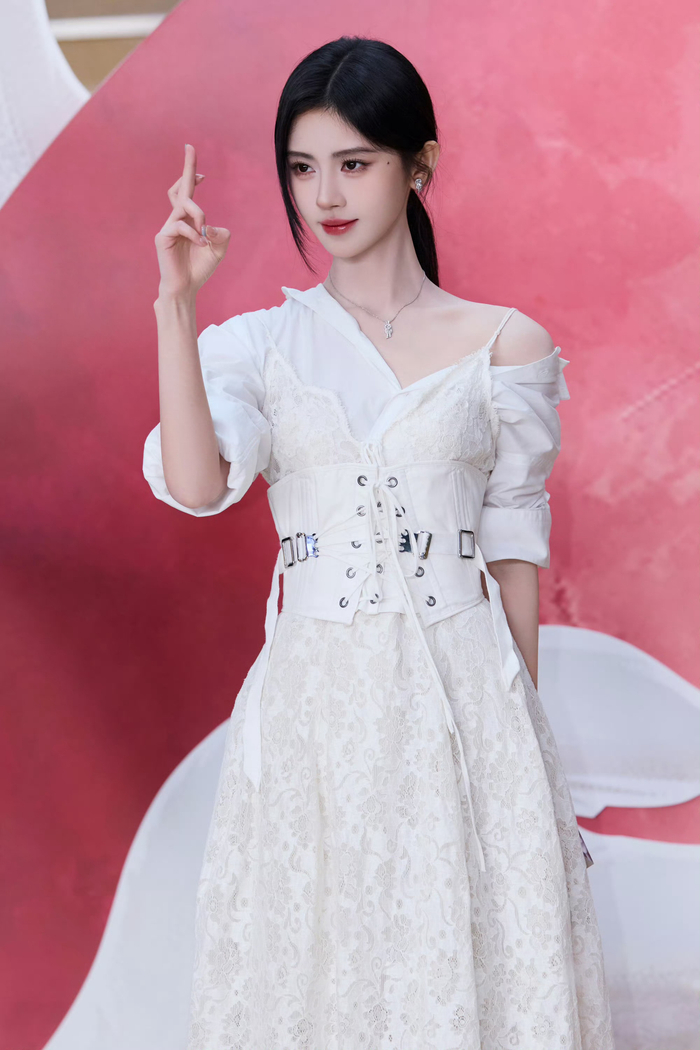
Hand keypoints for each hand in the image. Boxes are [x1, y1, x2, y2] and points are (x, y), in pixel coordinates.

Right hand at [154, 143, 230, 299]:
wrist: (185, 288)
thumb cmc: (199, 269)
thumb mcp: (218, 250)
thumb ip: (221, 235)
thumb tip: (212, 225)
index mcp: (188, 221)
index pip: (188, 194)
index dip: (193, 178)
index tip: (203, 171)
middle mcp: (176, 220)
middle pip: (179, 188)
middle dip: (187, 167)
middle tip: (190, 146)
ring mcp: (168, 227)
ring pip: (183, 205)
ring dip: (199, 214)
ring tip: (204, 233)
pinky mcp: (163, 237)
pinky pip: (179, 225)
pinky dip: (193, 233)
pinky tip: (200, 244)